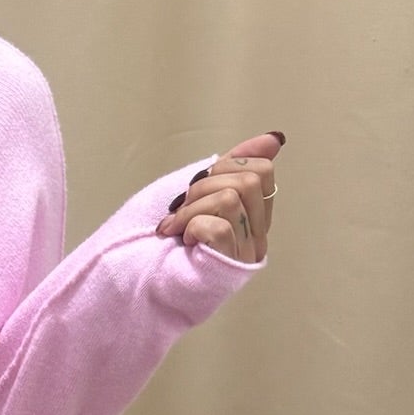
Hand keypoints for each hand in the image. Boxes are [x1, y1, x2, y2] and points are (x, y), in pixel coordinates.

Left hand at [154, 131, 284, 261]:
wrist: (138, 276)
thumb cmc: (165, 236)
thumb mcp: (201, 191)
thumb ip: (235, 166)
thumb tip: (274, 138)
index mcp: (253, 217)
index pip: (263, 169)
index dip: (226, 167)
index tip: (199, 188)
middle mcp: (256, 236)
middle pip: (249, 180)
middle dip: (204, 186)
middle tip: (182, 208)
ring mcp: (245, 252)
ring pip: (231, 199)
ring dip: (191, 208)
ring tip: (177, 226)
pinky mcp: (228, 264)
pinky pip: (219, 226)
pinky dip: (192, 226)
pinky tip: (183, 240)